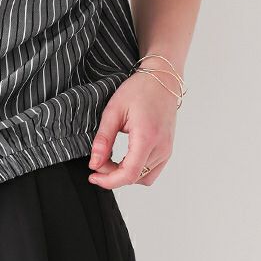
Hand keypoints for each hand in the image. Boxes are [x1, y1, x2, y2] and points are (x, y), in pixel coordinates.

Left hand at [87, 69, 177, 187]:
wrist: (162, 80)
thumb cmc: (140, 90)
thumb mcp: (114, 110)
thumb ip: (103, 139)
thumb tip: (94, 163)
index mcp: (147, 137)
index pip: (129, 173)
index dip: (108, 180)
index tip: (93, 176)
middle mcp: (161, 147)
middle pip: (135, 177)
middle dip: (112, 175)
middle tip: (97, 161)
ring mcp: (167, 150)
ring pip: (144, 178)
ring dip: (125, 174)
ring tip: (110, 160)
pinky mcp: (167, 149)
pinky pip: (152, 171)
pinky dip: (136, 170)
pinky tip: (124, 159)